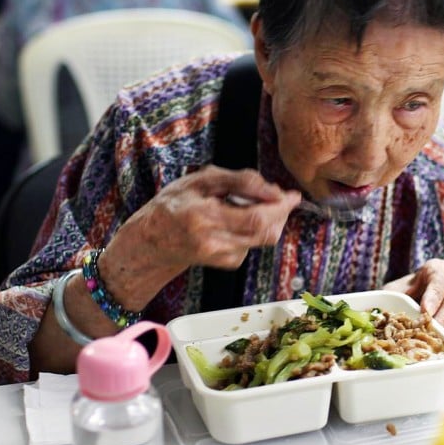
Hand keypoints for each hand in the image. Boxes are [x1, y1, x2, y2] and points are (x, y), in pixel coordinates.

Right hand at [100, 167, 301, 309]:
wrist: (151, 243)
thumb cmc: (172, 206)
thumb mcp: (198, 181)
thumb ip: (237, 181)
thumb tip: (273, 189)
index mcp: (203, 217)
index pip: (254, 216)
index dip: (279, 206)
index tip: (292, 194)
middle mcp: (213, 242)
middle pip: (265, 231)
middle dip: (282, 212)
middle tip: (284, 197)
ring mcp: (221, 256)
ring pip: (264, 239)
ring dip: (271, 219)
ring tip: (253, 203)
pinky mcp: (227, 263)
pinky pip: (254, 244)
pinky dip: (257, 229)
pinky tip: (240, 219)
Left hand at [383, 259, 443, 337]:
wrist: (410, 298)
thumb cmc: (403, 292)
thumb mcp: (395, 291)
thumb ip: (394, 299)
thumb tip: (388, 315)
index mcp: (438, 270)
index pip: (440, 280)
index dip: (433, 297)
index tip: (425, 311)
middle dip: (439, 320)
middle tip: (427, 332)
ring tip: (428, 342)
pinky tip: (434, 345)